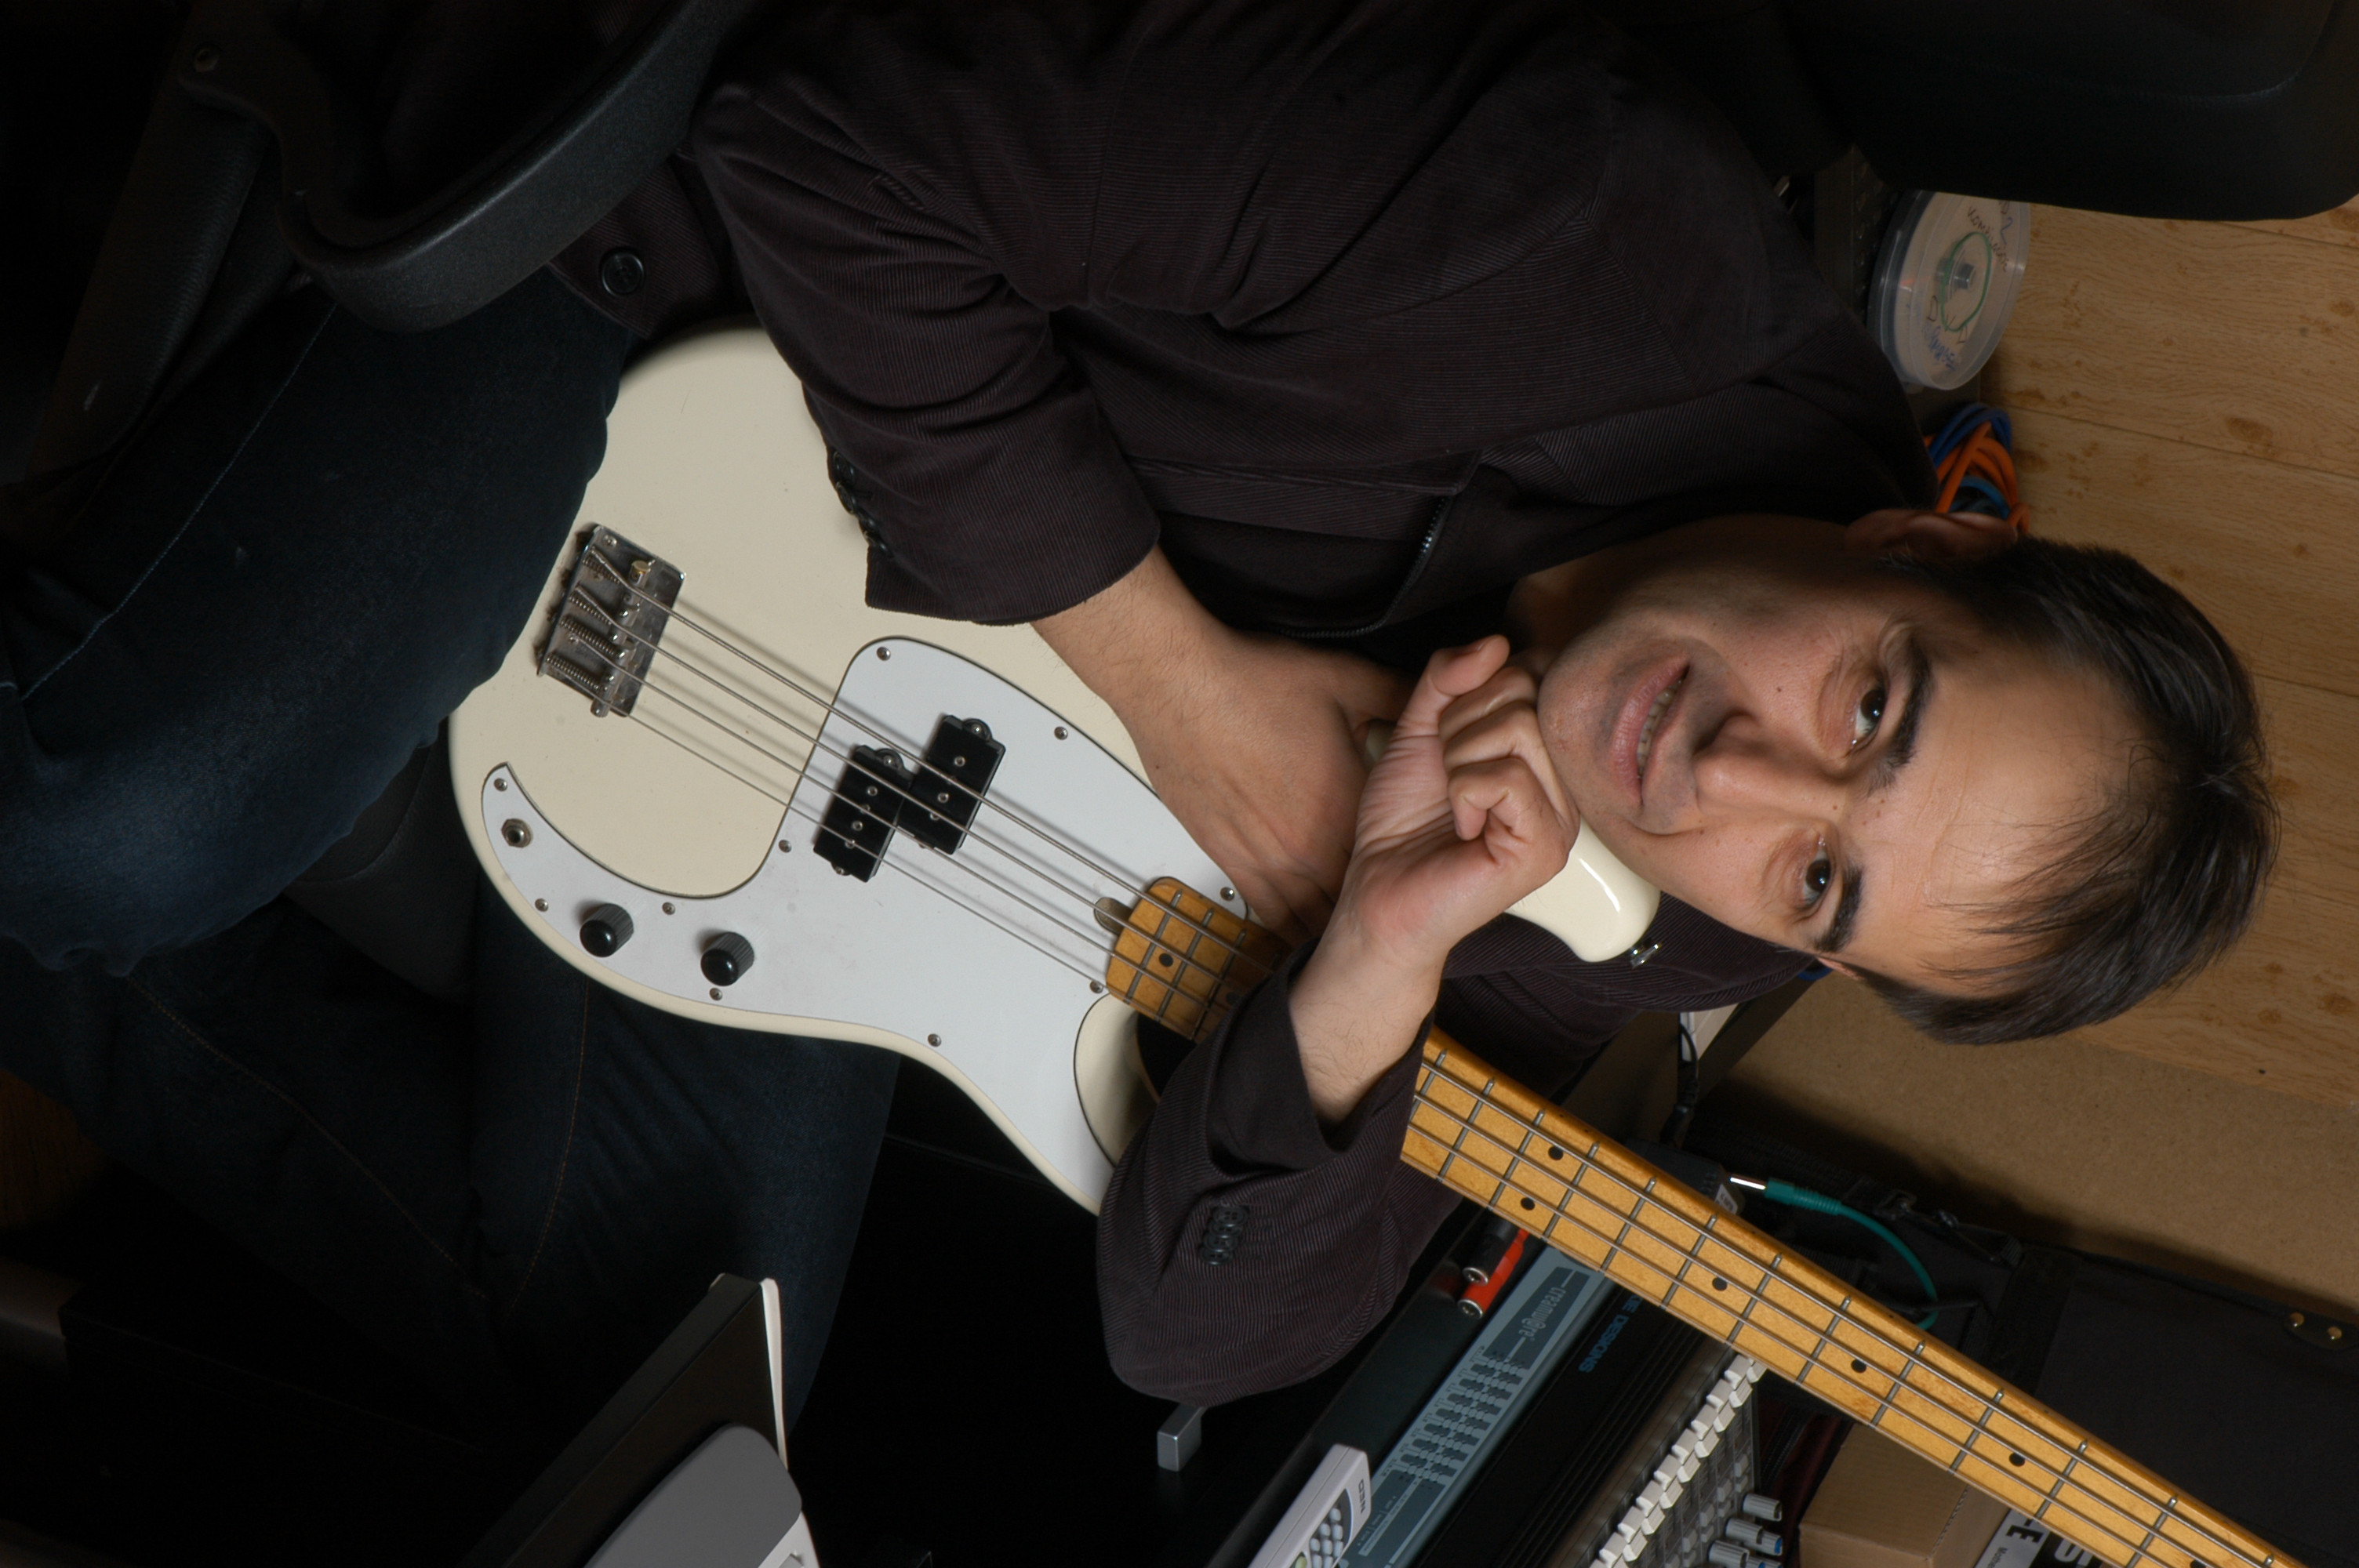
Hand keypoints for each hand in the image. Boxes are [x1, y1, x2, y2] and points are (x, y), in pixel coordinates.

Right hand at [1035, 548, 1408, 940]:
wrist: (1179, 685)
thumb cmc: (1251, 682)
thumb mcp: (1347, 681)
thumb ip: (1401, 698)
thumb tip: (1442, 697)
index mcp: (1345, 806)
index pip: (1394, 861)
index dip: (1410, 873)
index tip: (1422, 879)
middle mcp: (1306, 844)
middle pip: (1354, 901)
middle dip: (1376, 909)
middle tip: (1393, 916)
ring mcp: (1265, 856)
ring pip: (1310, 916)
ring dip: (1331, 924)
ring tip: (1353, 935)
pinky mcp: (1227, 856)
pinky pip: (1267, 912)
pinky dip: (1288, 928)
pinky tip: (1303, 934)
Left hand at [1290, 638, 1575, 1120]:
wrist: (1377, 894)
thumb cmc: (1402, 823)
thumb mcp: (1417, 730)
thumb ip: (1449, 678)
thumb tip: (1496, 640)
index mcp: (1543, 751)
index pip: (1532, 671)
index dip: (1475, 687)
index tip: (1448, 736)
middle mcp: (1564, 782)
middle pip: (1524, 693)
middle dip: (1460, 724)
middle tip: (1446, 775)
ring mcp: (1562, 817)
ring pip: (1518, 729)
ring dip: (1459, 760)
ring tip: (1454, 802)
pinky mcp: (1546, 848)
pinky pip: (1509, 776)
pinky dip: (1466, 791)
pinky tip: (1463, 827)